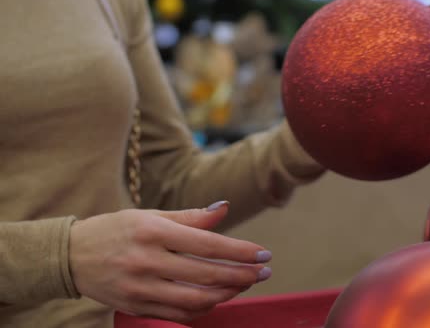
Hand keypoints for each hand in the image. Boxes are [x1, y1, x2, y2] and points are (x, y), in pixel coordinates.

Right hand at [69, 201, 271, 322]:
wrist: (71, 256)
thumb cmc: (116, 229)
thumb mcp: (150, 215)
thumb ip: (190, 216)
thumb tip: (224, 208)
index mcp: (152, 231)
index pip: (207, 244)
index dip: (240, 251)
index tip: (264, 254)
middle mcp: (146, 261)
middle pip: (206, 275)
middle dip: (242, 275)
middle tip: (263, 272)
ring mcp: (140, 288)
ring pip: (196, 300)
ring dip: (227, 294)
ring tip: (244, 284)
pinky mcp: (136, 307)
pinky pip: (178, 314)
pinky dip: (203, 309)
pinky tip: (218, 298)